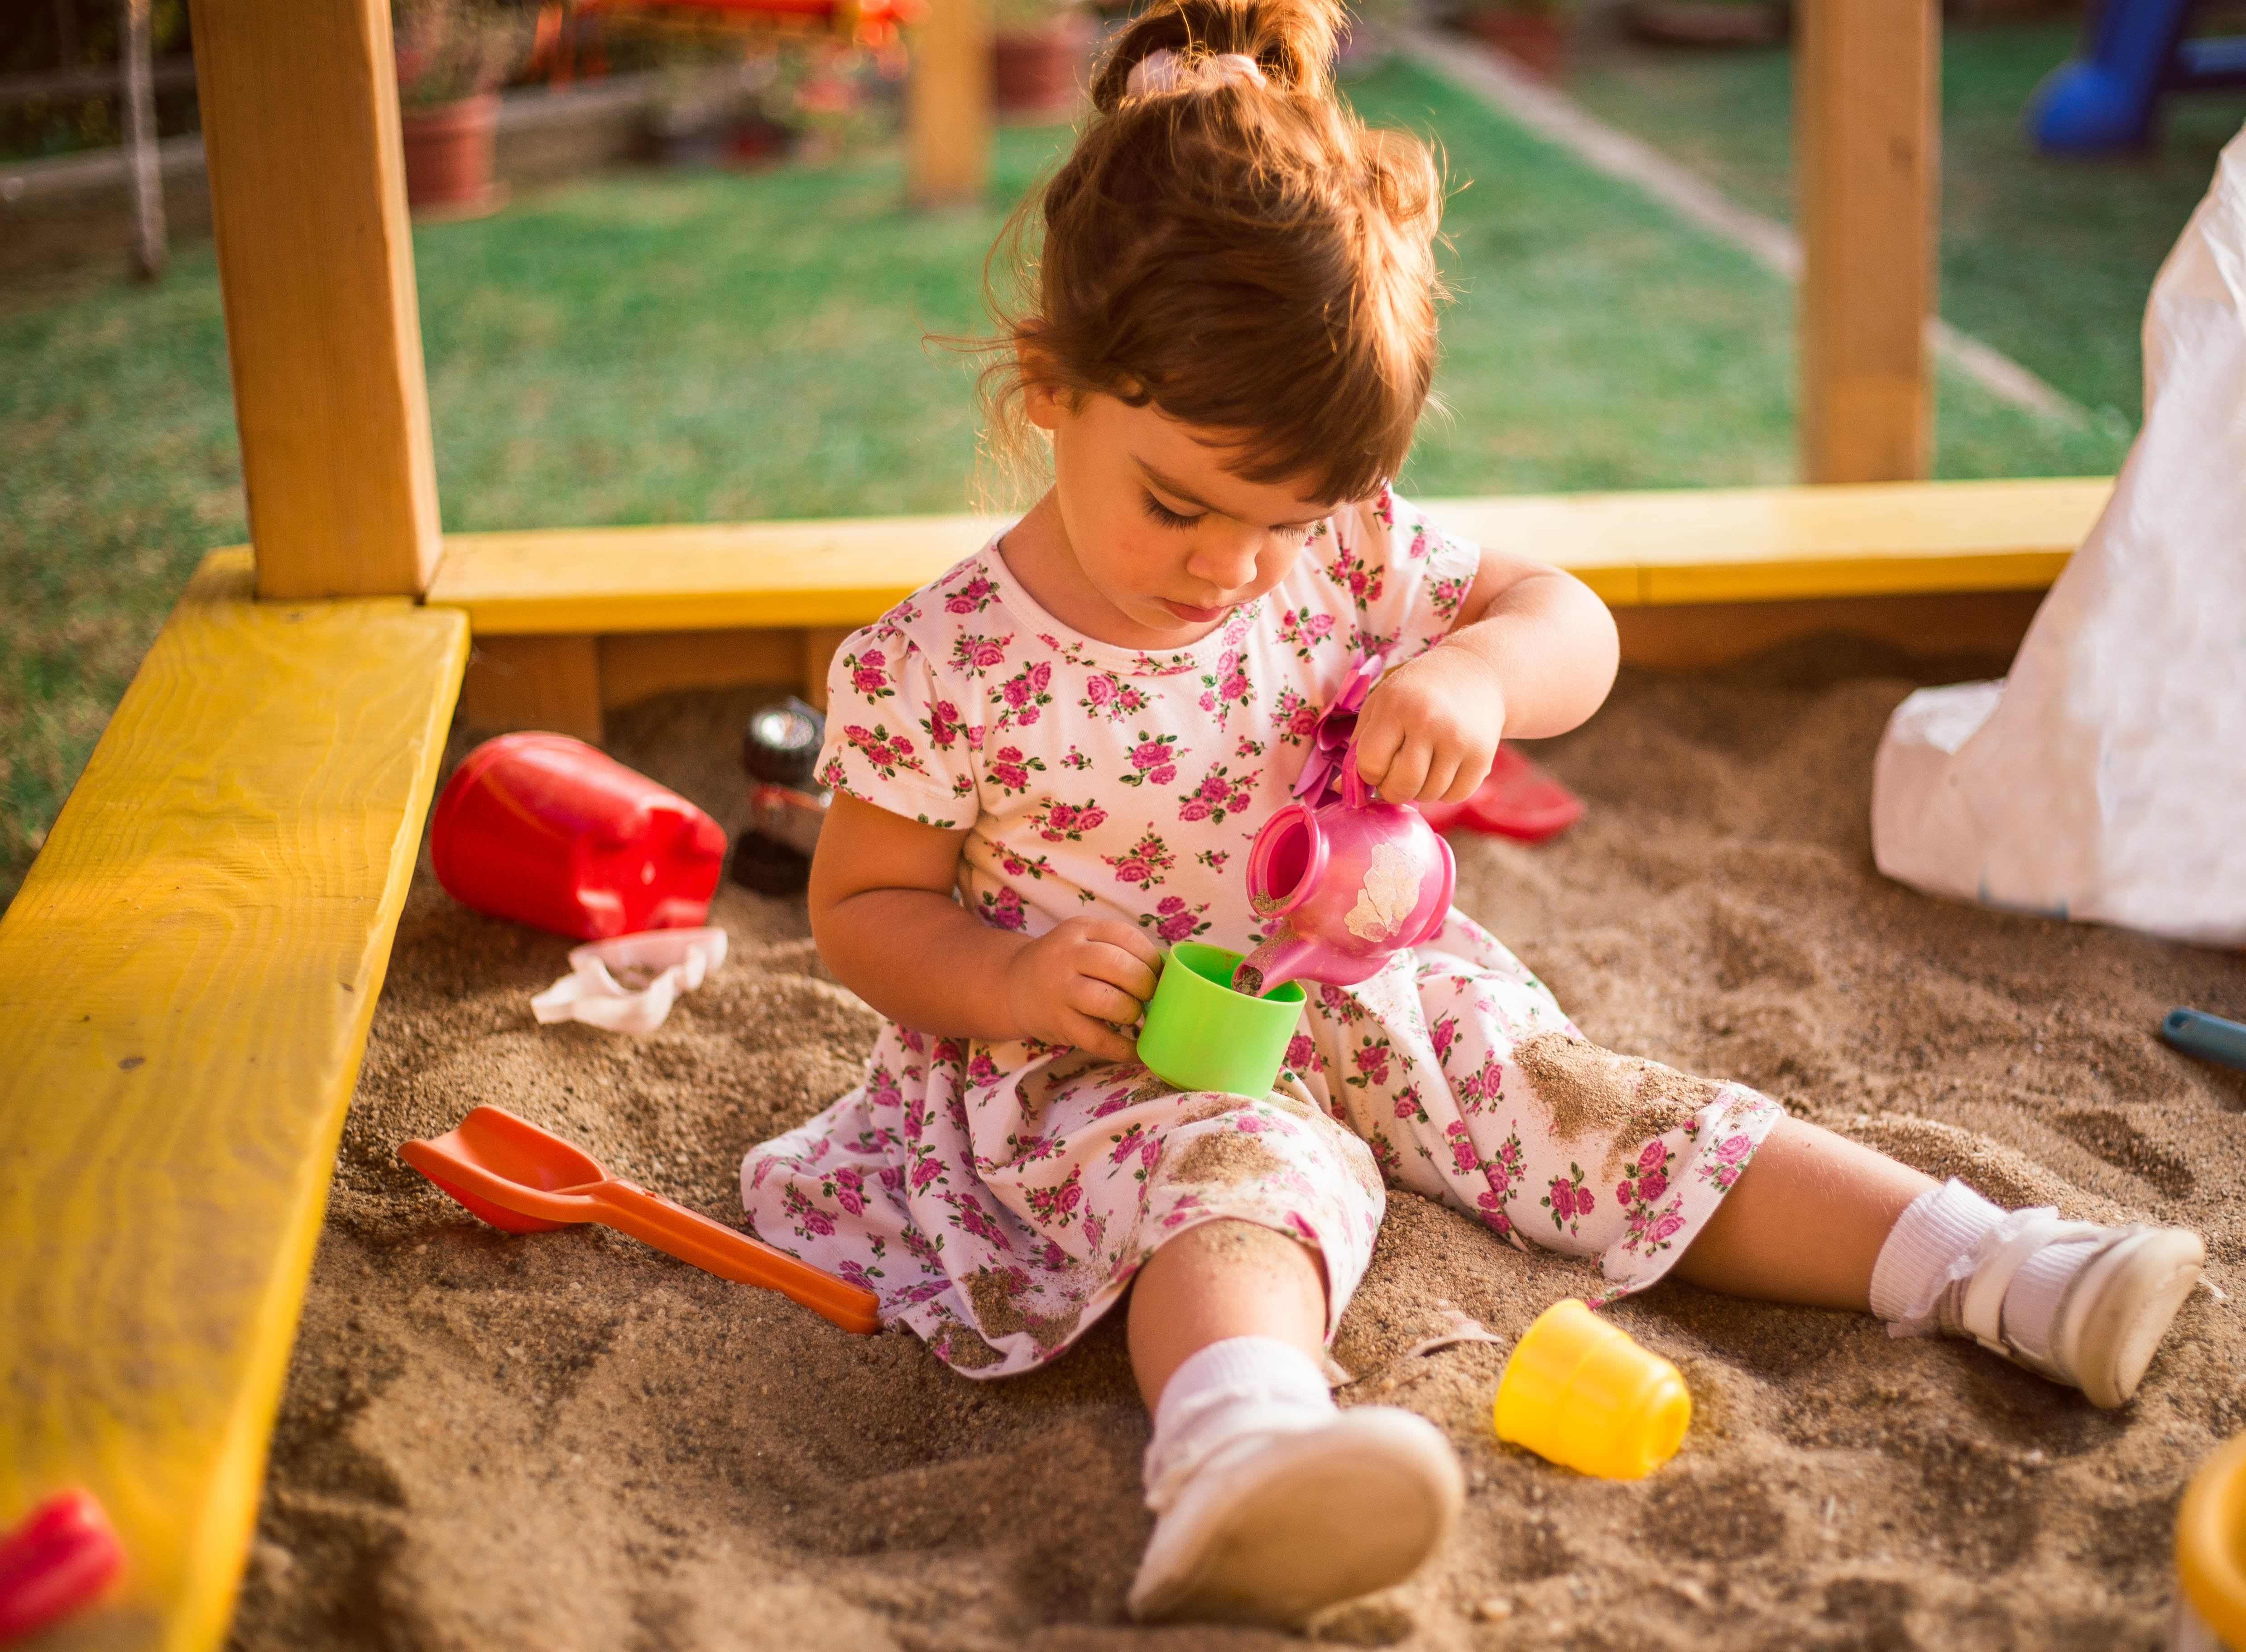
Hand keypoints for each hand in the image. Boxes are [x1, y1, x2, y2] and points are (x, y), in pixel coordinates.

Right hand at [1002, 917, 1163, 1062]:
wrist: (1012, 985)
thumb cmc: (1064, 964)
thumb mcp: (1083, 941)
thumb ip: (1119, 949)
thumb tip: (1170, 974)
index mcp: (1080, 930)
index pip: (1126, 936)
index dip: (1150, 957)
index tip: (1159, 973)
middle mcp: (1068, 956)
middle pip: (1119, 967)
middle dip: (1145, 984)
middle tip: (1149, 996)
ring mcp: (1061, 991)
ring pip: (1110, 1002)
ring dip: (1132, 1012)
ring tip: (1135, 1016)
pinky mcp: (1059, 1024)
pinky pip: (1099, 1040)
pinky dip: (1124, 1049)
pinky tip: (1136, 1050)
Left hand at [1352, 642, 1505, 804]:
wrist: (1475, 673)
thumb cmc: (1416, 691)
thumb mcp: (1381, 704)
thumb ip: (1358, 745)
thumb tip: (1341, 789)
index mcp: (1396, 707)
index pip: (1371, 765)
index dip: (1369, 773)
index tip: (1378, 764)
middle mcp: (1429, 722)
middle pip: (1402, 786)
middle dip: (1393, 790)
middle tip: (1397, 775)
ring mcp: (1459, 740)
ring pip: (1430, 795)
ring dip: (1421, 791)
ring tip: (1423, 767)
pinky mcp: (1483, 755)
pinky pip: (1456, 796)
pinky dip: (1446, 792)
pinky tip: (1444, 769)